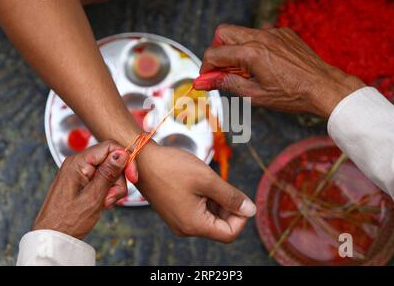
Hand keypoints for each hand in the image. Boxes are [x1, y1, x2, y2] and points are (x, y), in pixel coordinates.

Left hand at [33, 141, 134, 238]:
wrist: (54, 237)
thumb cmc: (67, 220)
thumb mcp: (93, 196)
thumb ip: (109, 173)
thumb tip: (122, 153)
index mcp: (78, 162)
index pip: (110, 147)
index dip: (125, 159)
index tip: (132, 177)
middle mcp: (78, 163)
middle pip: (111, 160)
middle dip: (118, 180)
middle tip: (111, 198)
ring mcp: (80, 172)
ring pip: (109, 171)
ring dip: (113, 189)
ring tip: (104, 203)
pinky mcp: (82, 181)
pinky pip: (102, 180)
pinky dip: (107, 191)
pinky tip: (101, 203)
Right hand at [135, 142, 256, 242]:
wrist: (142, 160)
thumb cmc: (172, 167)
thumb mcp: (207, 180)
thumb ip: (231, 197)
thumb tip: (251, 211)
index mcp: (193, 224)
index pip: (229, 234)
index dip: (241, 217)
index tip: (239, 197)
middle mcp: (185, 228)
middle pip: (220, 227)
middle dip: (229, 207)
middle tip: (225, 185)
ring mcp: (179, 221)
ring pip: (210, 218)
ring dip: (218, 202)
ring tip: (211, 181)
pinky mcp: (175, 212)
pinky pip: (198, 212)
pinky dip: (207, 199)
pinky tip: (203, 183)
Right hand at [195, 24, 364, 117]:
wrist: (323, 87)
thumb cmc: (292, 95)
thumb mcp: (254, 94)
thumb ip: (226, 84)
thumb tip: (204, 81)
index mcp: (251, 53)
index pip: (215, 53)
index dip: (206, 68)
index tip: (206, 79)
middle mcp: (260, 37)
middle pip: (223, 33)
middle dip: (217, 51)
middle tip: (222, 71)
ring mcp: (273, 33)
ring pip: (241, 32)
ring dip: (235, 49)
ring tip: (245, 71)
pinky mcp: (283, 33)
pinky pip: (260, 34)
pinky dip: (254, 47)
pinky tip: (264, 65)